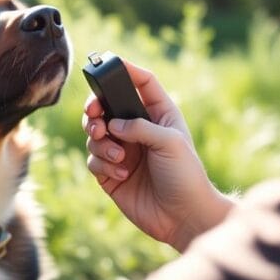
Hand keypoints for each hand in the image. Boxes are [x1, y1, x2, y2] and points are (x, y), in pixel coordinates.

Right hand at [83, 60, 232, 251]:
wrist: (183, 217)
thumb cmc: (186, 176)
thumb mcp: (170, 143)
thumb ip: (140, 126)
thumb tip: (112, 123)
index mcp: (159, 115)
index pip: (142, 83)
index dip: (126, 69)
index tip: (109, 61)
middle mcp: (138, 130)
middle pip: (107, 106)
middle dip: (95, 108)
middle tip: (94, 115)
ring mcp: (123, 151)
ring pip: (94, 133)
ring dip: (100, 141)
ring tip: (118, 155)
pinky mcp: (111, 173)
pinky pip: (93, 159)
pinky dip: (103, 163)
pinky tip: (122, 174)